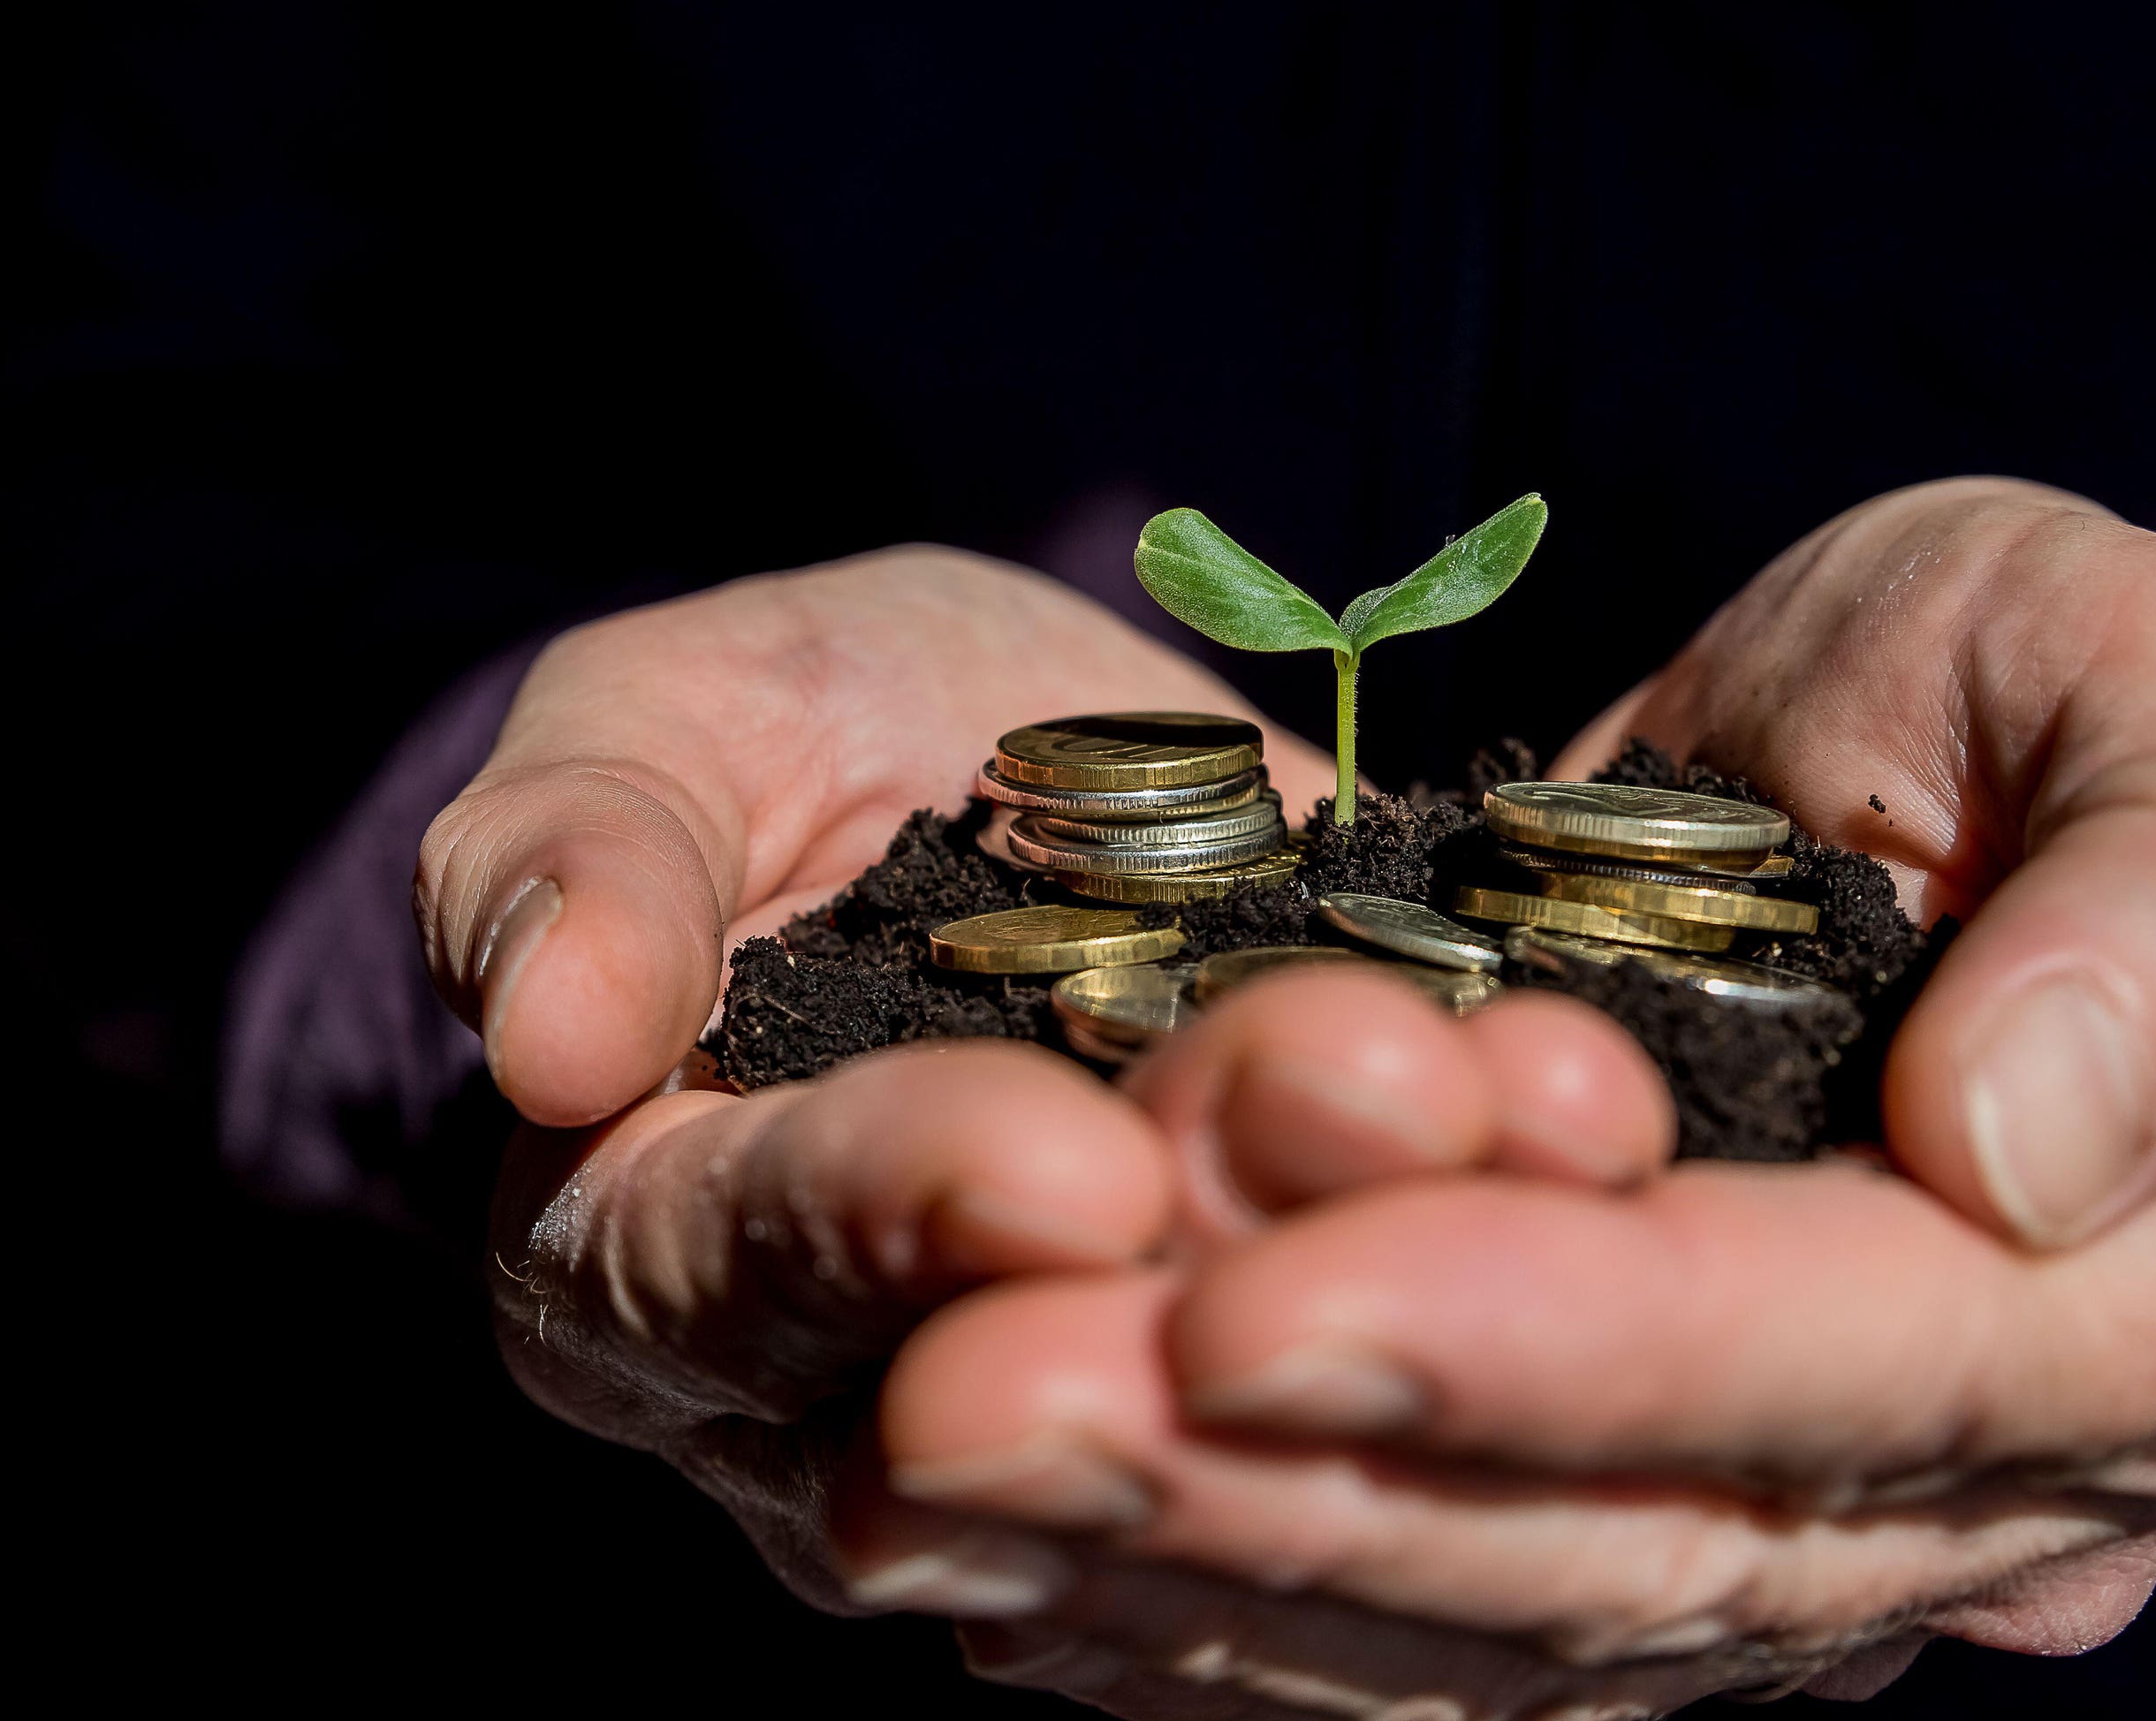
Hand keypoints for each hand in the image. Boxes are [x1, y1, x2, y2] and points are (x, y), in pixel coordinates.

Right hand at [422, 549, 1659, 1603]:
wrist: (1022, 782)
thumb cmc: (789, 740)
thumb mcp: (661, 724)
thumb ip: (567, 854)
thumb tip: (541, 1037)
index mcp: (645, 1266)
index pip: (737, 1280)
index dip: (897, 1221)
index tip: (1062, 1158)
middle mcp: (848, 1413)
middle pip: (1012, 1401)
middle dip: (1208, 1254)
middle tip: (1371, 1090)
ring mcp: (1085, 1428)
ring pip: (1232, 1431)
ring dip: (1400, 1273)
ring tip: (1536, 1096)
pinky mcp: (1285, 1397)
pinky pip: (1389, 1414)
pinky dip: (1517, 1298)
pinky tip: (1614, 1153)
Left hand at [846, 483, 2155, 1703]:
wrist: (1882, 767)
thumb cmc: (2034, 681)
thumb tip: (2018, 1157)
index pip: (1873, 1363)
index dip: (1573, 1343)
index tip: (1271, 1303)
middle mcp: (2024, 1481)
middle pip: (1647, 1537)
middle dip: (1304, 1479)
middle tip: (993, 1404)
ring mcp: (1826, 1541)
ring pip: (1499, 1612)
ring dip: (1197, 1549)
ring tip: (940, 1453)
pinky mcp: (1644, 1538)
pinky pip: (1421, 1613)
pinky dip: (1202, 1590)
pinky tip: (992, 1548)